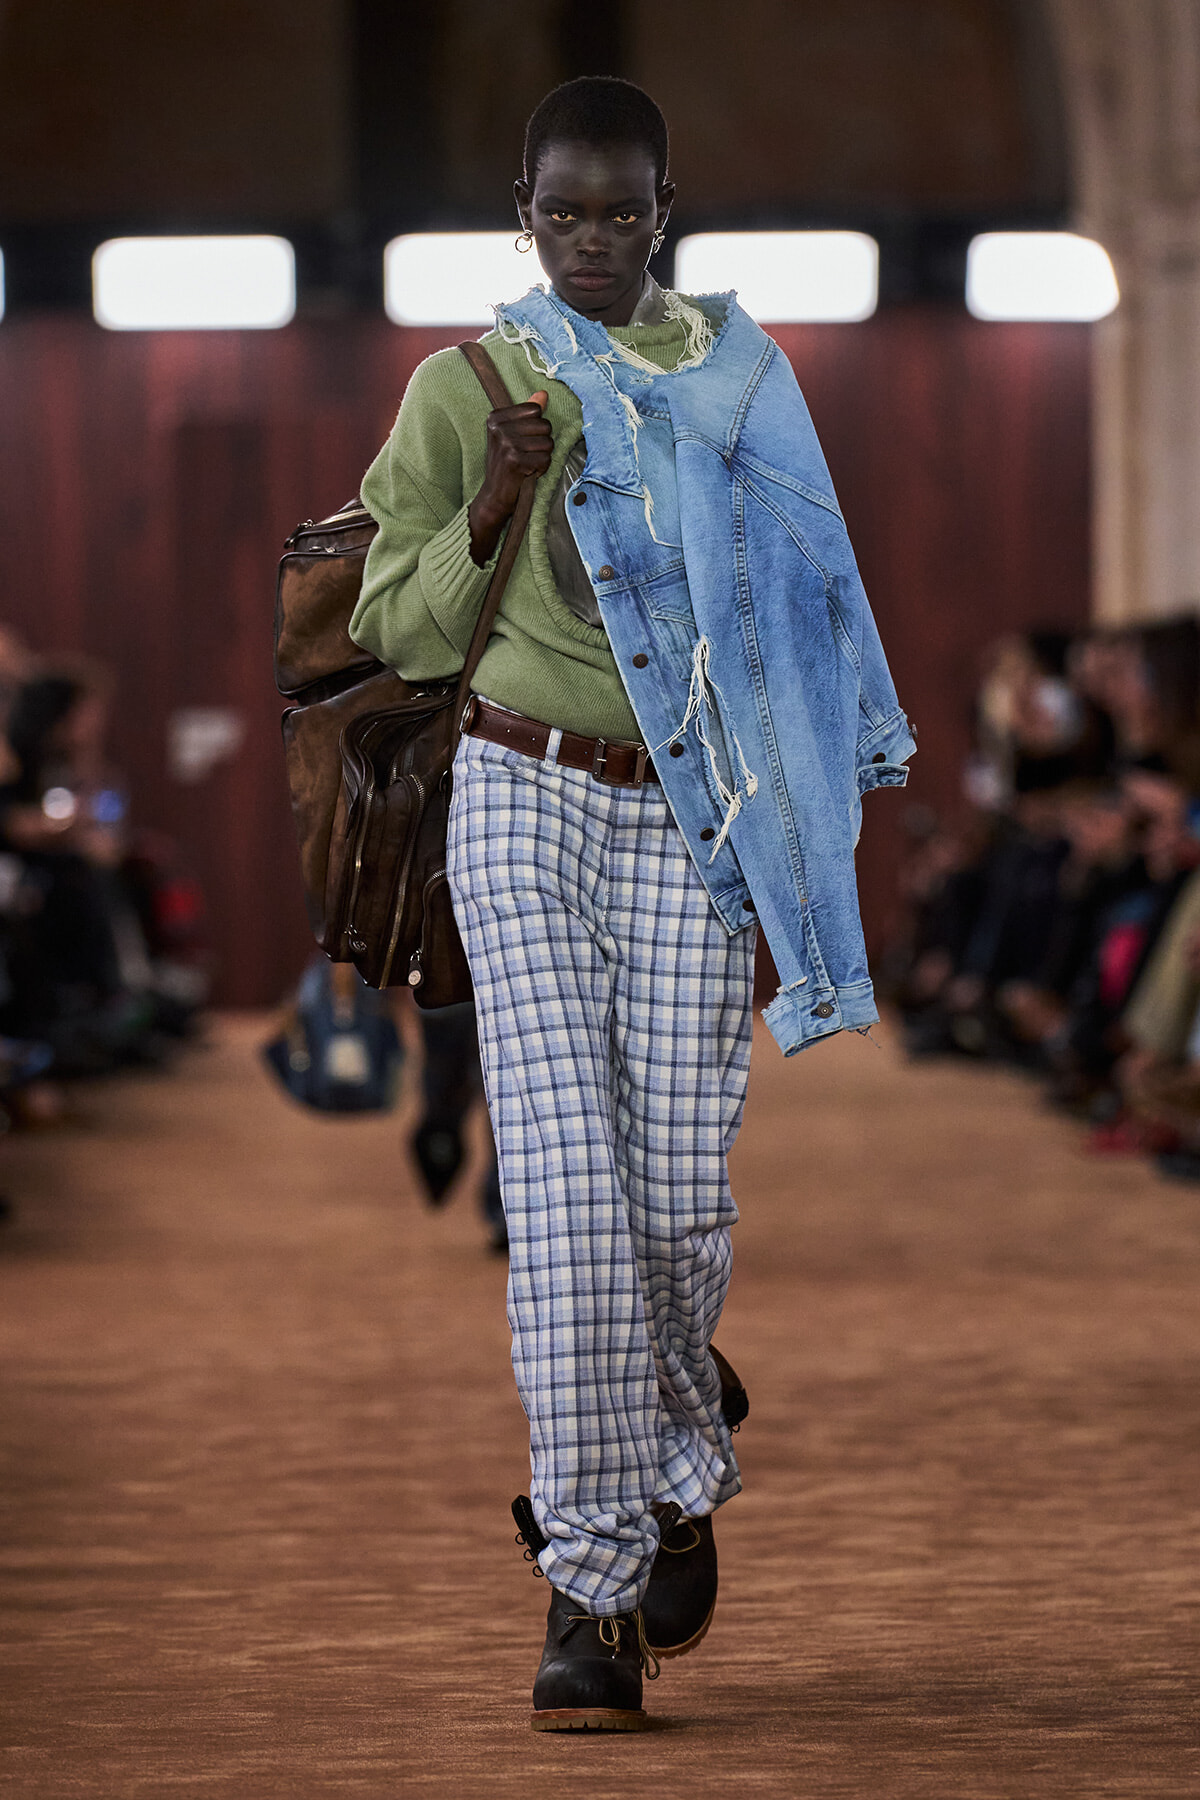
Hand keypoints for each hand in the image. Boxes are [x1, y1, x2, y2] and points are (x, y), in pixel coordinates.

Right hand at [468, 390, 550, 564]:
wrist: (494, 495)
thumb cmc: (506, 464)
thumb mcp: (513, 434)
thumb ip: (528, 413)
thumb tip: (543, 394)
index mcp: (496, 416)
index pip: (535, 410)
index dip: (536, 428)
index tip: (522, 441)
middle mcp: (499, 427)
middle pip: (544, 425)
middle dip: (541, 443)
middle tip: (525, 455)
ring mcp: (506, 444)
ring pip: (548, 443)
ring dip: (542, 457)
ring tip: (527, 464)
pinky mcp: (515, 461)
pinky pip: (545, 459)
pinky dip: (541, 469)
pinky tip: (527, 473)